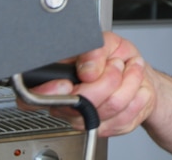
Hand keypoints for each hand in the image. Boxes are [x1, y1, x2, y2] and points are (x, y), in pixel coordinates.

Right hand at [27, 31, 155, 136]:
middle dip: (109, 76)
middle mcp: (68, 106)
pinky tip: (135, 85)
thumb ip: (95, 49)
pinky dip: (139, 92)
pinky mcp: (109, 128)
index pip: (32, 97)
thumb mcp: (106, 42)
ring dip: (129, 81)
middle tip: (116, 64)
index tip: (66, 83)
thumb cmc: (116, 58)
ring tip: (128, 70)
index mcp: (57, 82)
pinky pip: (128, 113)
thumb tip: (88, 69)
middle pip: (84, 100)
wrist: (137, 72)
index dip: (48, 93)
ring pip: (112, 105)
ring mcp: (87, 120)